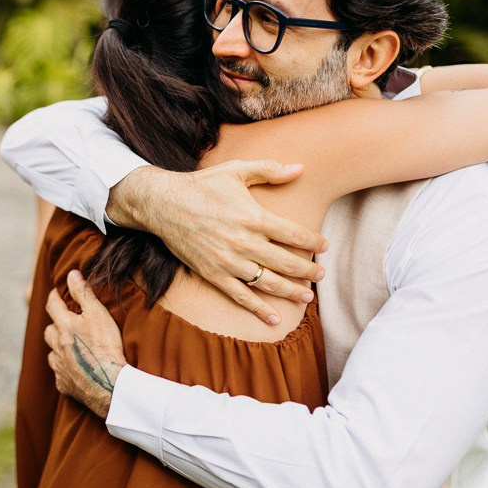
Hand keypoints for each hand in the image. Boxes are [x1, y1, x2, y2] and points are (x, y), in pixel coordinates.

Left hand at [44, 270, 127, 418]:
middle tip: (64, 322)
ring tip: (68, 347)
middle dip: (54, 325)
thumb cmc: (106, 346)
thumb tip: (71, 274)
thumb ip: (83, 293)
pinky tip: (74, 370)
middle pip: (49, 331)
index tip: (57, 293)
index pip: (52, 305)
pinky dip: (64, 369)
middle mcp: (57, 346)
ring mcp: (59, 367)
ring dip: (58, 348)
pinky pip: (60, 374)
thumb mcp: (98, 314)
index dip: (54, 297)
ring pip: (52, 354)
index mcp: (64, 326)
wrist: (110, 383)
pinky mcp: (64, 385)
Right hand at [106, 161, 326, 324]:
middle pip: (287, 262)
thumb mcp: (236, 170)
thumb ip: (270, 169)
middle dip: (309, 270)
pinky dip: (259, 310)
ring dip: (292, 291)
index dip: (313, 242)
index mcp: (254, 217)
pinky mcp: (213, 274)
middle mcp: (244, 242)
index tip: (324, 246)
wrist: (162, 204)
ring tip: (307, 296)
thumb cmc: (201, 185)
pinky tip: (275, 319)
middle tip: (321, 274)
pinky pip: (241, 296)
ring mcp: (229, 261)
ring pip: (269, 283)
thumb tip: (301, 167)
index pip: (294, 234)